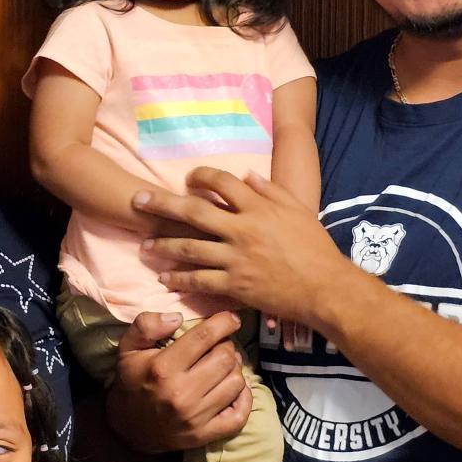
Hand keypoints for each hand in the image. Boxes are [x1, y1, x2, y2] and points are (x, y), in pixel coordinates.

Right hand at [107, 310, 250, 451]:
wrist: (129, 427)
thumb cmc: (132, 382)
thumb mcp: (128, 348)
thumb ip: (146, 325)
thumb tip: (177, 317)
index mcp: (162, 368)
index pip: (204, 337)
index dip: (224, 323)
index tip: (231, 319)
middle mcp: (181, 393)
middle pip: (225, 358)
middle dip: (227, 346)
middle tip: (220, 346)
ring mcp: (194, 417)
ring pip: (236, 383)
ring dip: (235, 370)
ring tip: (224, 366)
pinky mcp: (204, 435)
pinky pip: (239, 416)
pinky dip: (244, 399)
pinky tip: (235, 389)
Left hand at [135, 168, 344, 324]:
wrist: (324, 287)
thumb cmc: (314, 247)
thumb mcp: (297, 210)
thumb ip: (270, 190)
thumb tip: (246, 174)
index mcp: (258, 208)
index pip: (222, 182)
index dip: (201, 176)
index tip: (189, 178)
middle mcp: (242, 230)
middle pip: (193, 212)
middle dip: (162, 204)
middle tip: (137, 200)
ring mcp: (235, 259)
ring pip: (190, 248)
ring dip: (164, 245)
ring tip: (145, 245)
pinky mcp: (235, 285)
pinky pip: (200, 281)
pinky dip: (180, 279)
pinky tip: (165, 279)